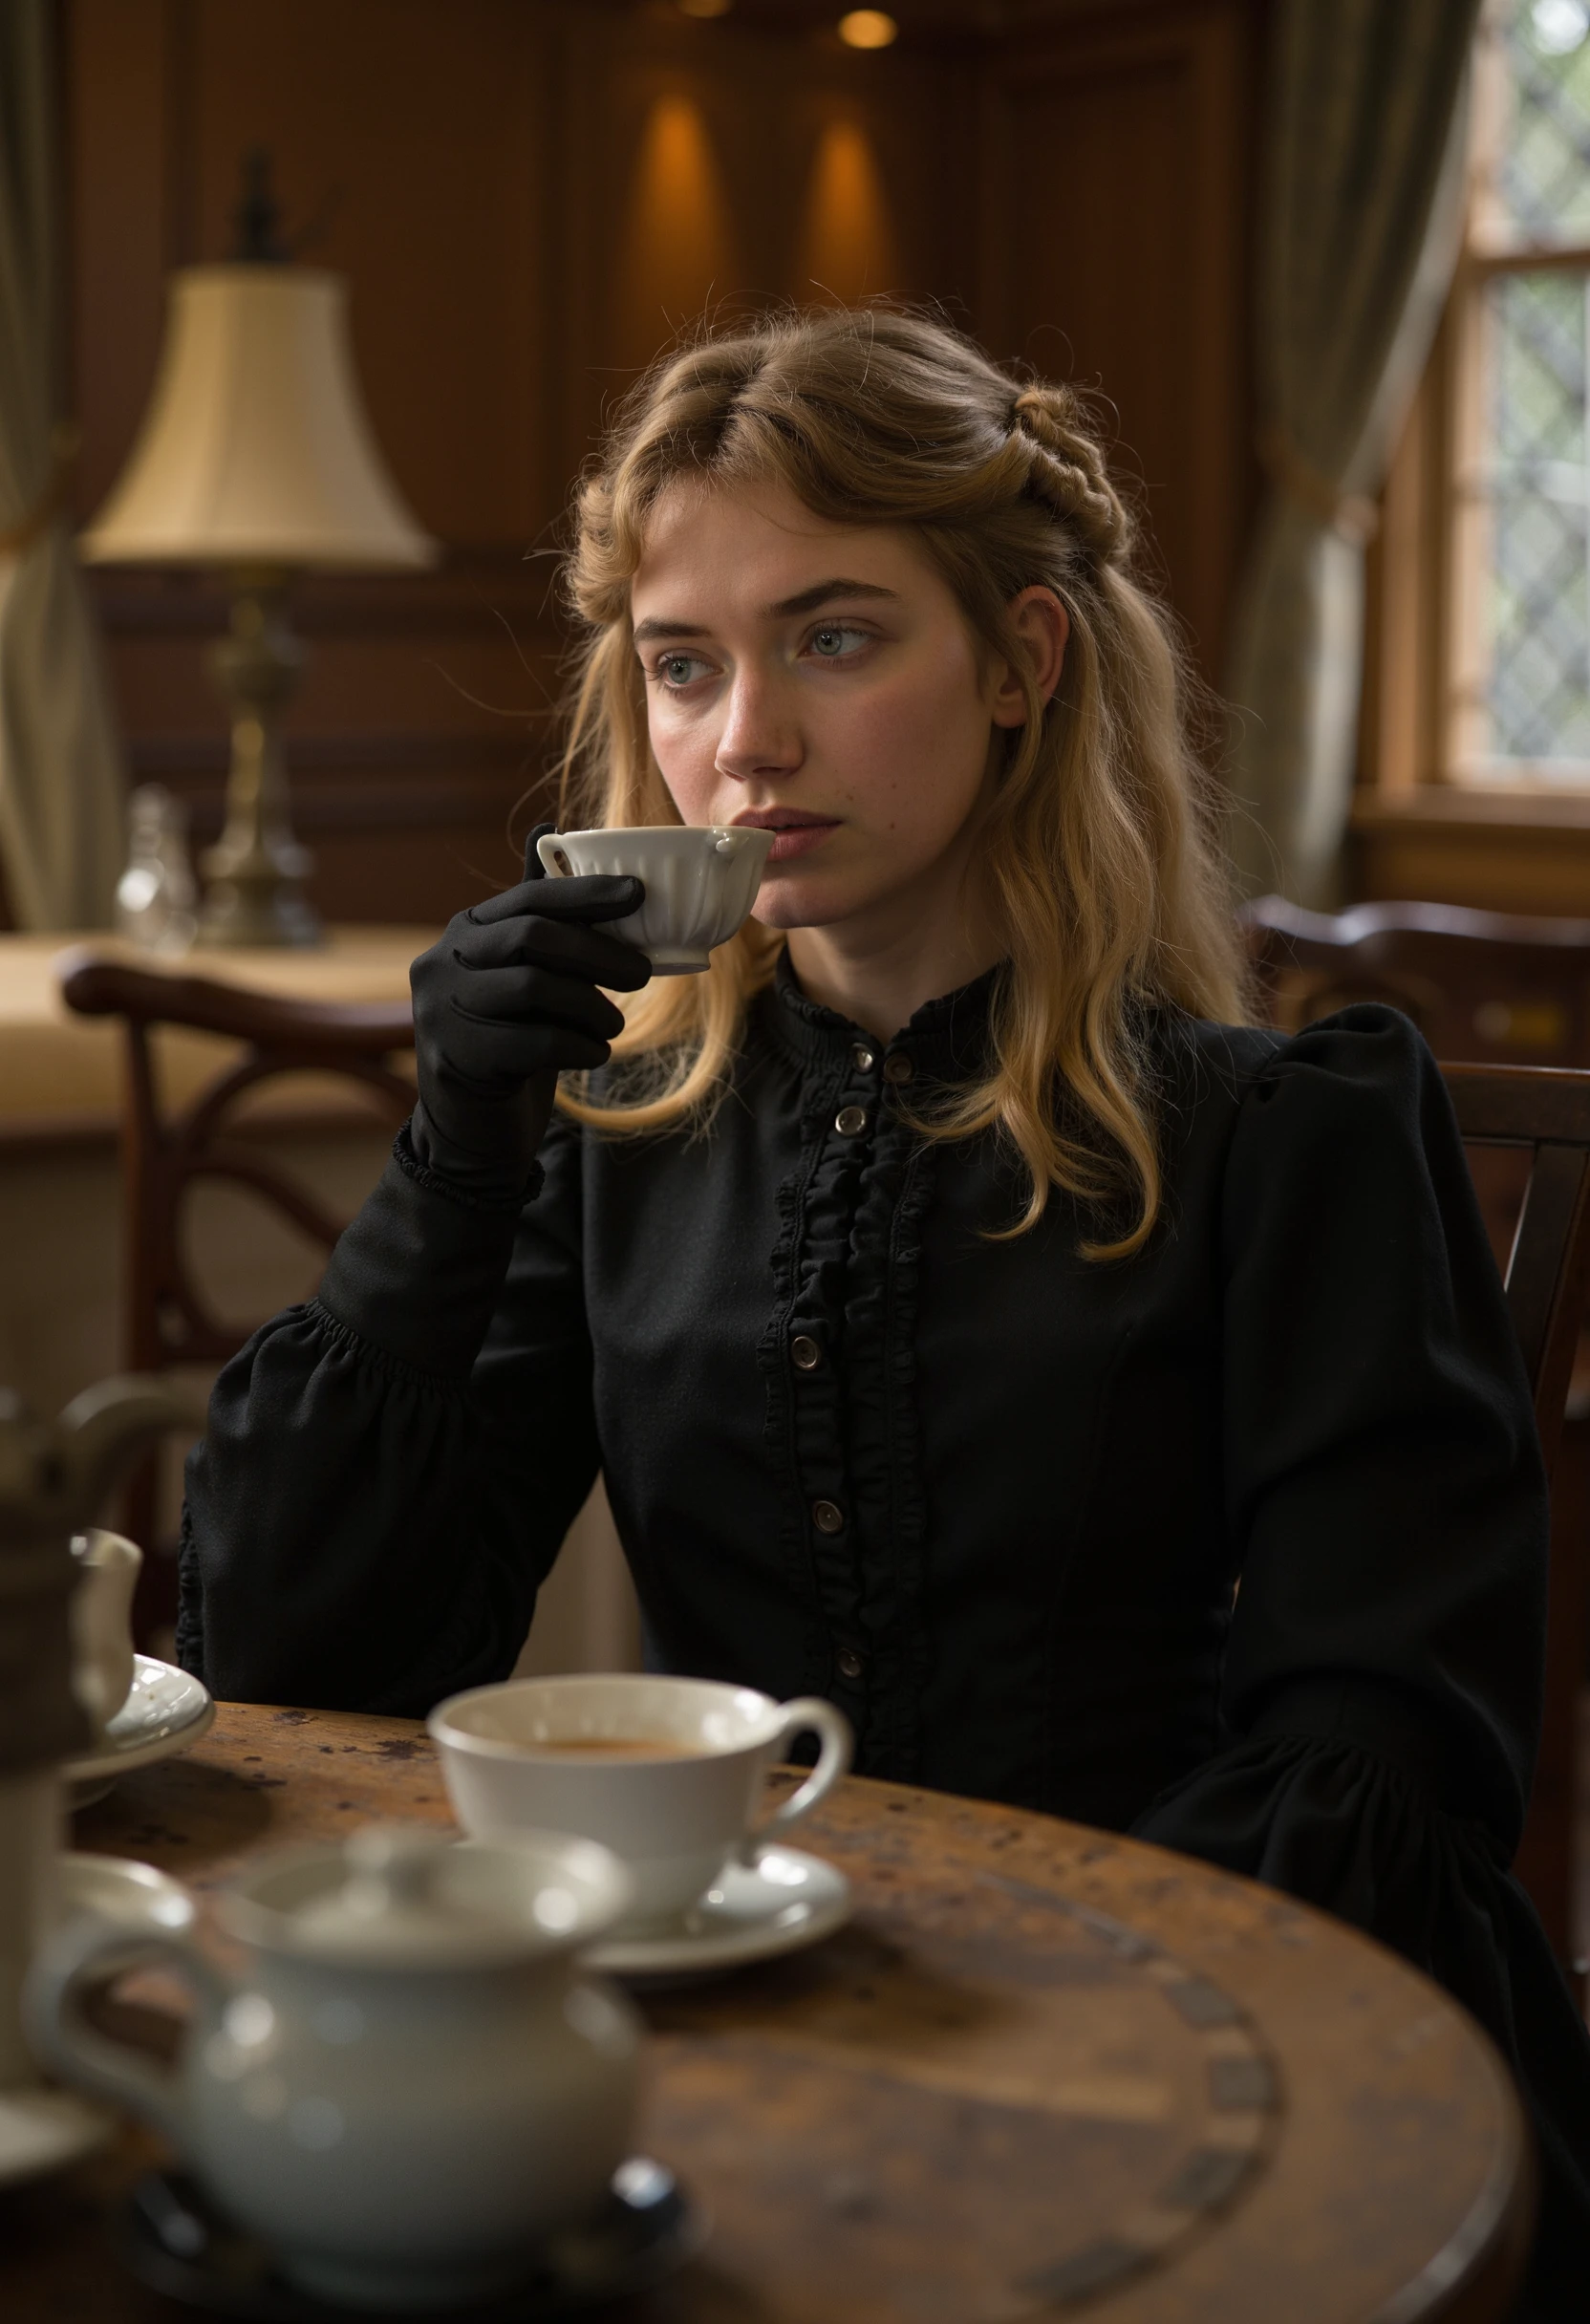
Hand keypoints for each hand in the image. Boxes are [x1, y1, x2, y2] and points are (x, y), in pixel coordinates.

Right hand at [408, 825, 647, 1199]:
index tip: (639, 894)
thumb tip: (548, 832)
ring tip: (611, 1028)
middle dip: (598, 951)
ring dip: (590, 1008)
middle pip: (532, 935)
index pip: (529, 896)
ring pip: (534, 988)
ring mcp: (440, 1011)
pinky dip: (577, 1047)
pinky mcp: (455, 1059)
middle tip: (642, 974)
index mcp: (464, 933)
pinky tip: (591, 1055)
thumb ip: (536, 919)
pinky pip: (533, 1041)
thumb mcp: (524, 979)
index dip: (586, 892)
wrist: (472, 1134)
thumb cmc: (511, 1047)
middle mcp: (442, 962)